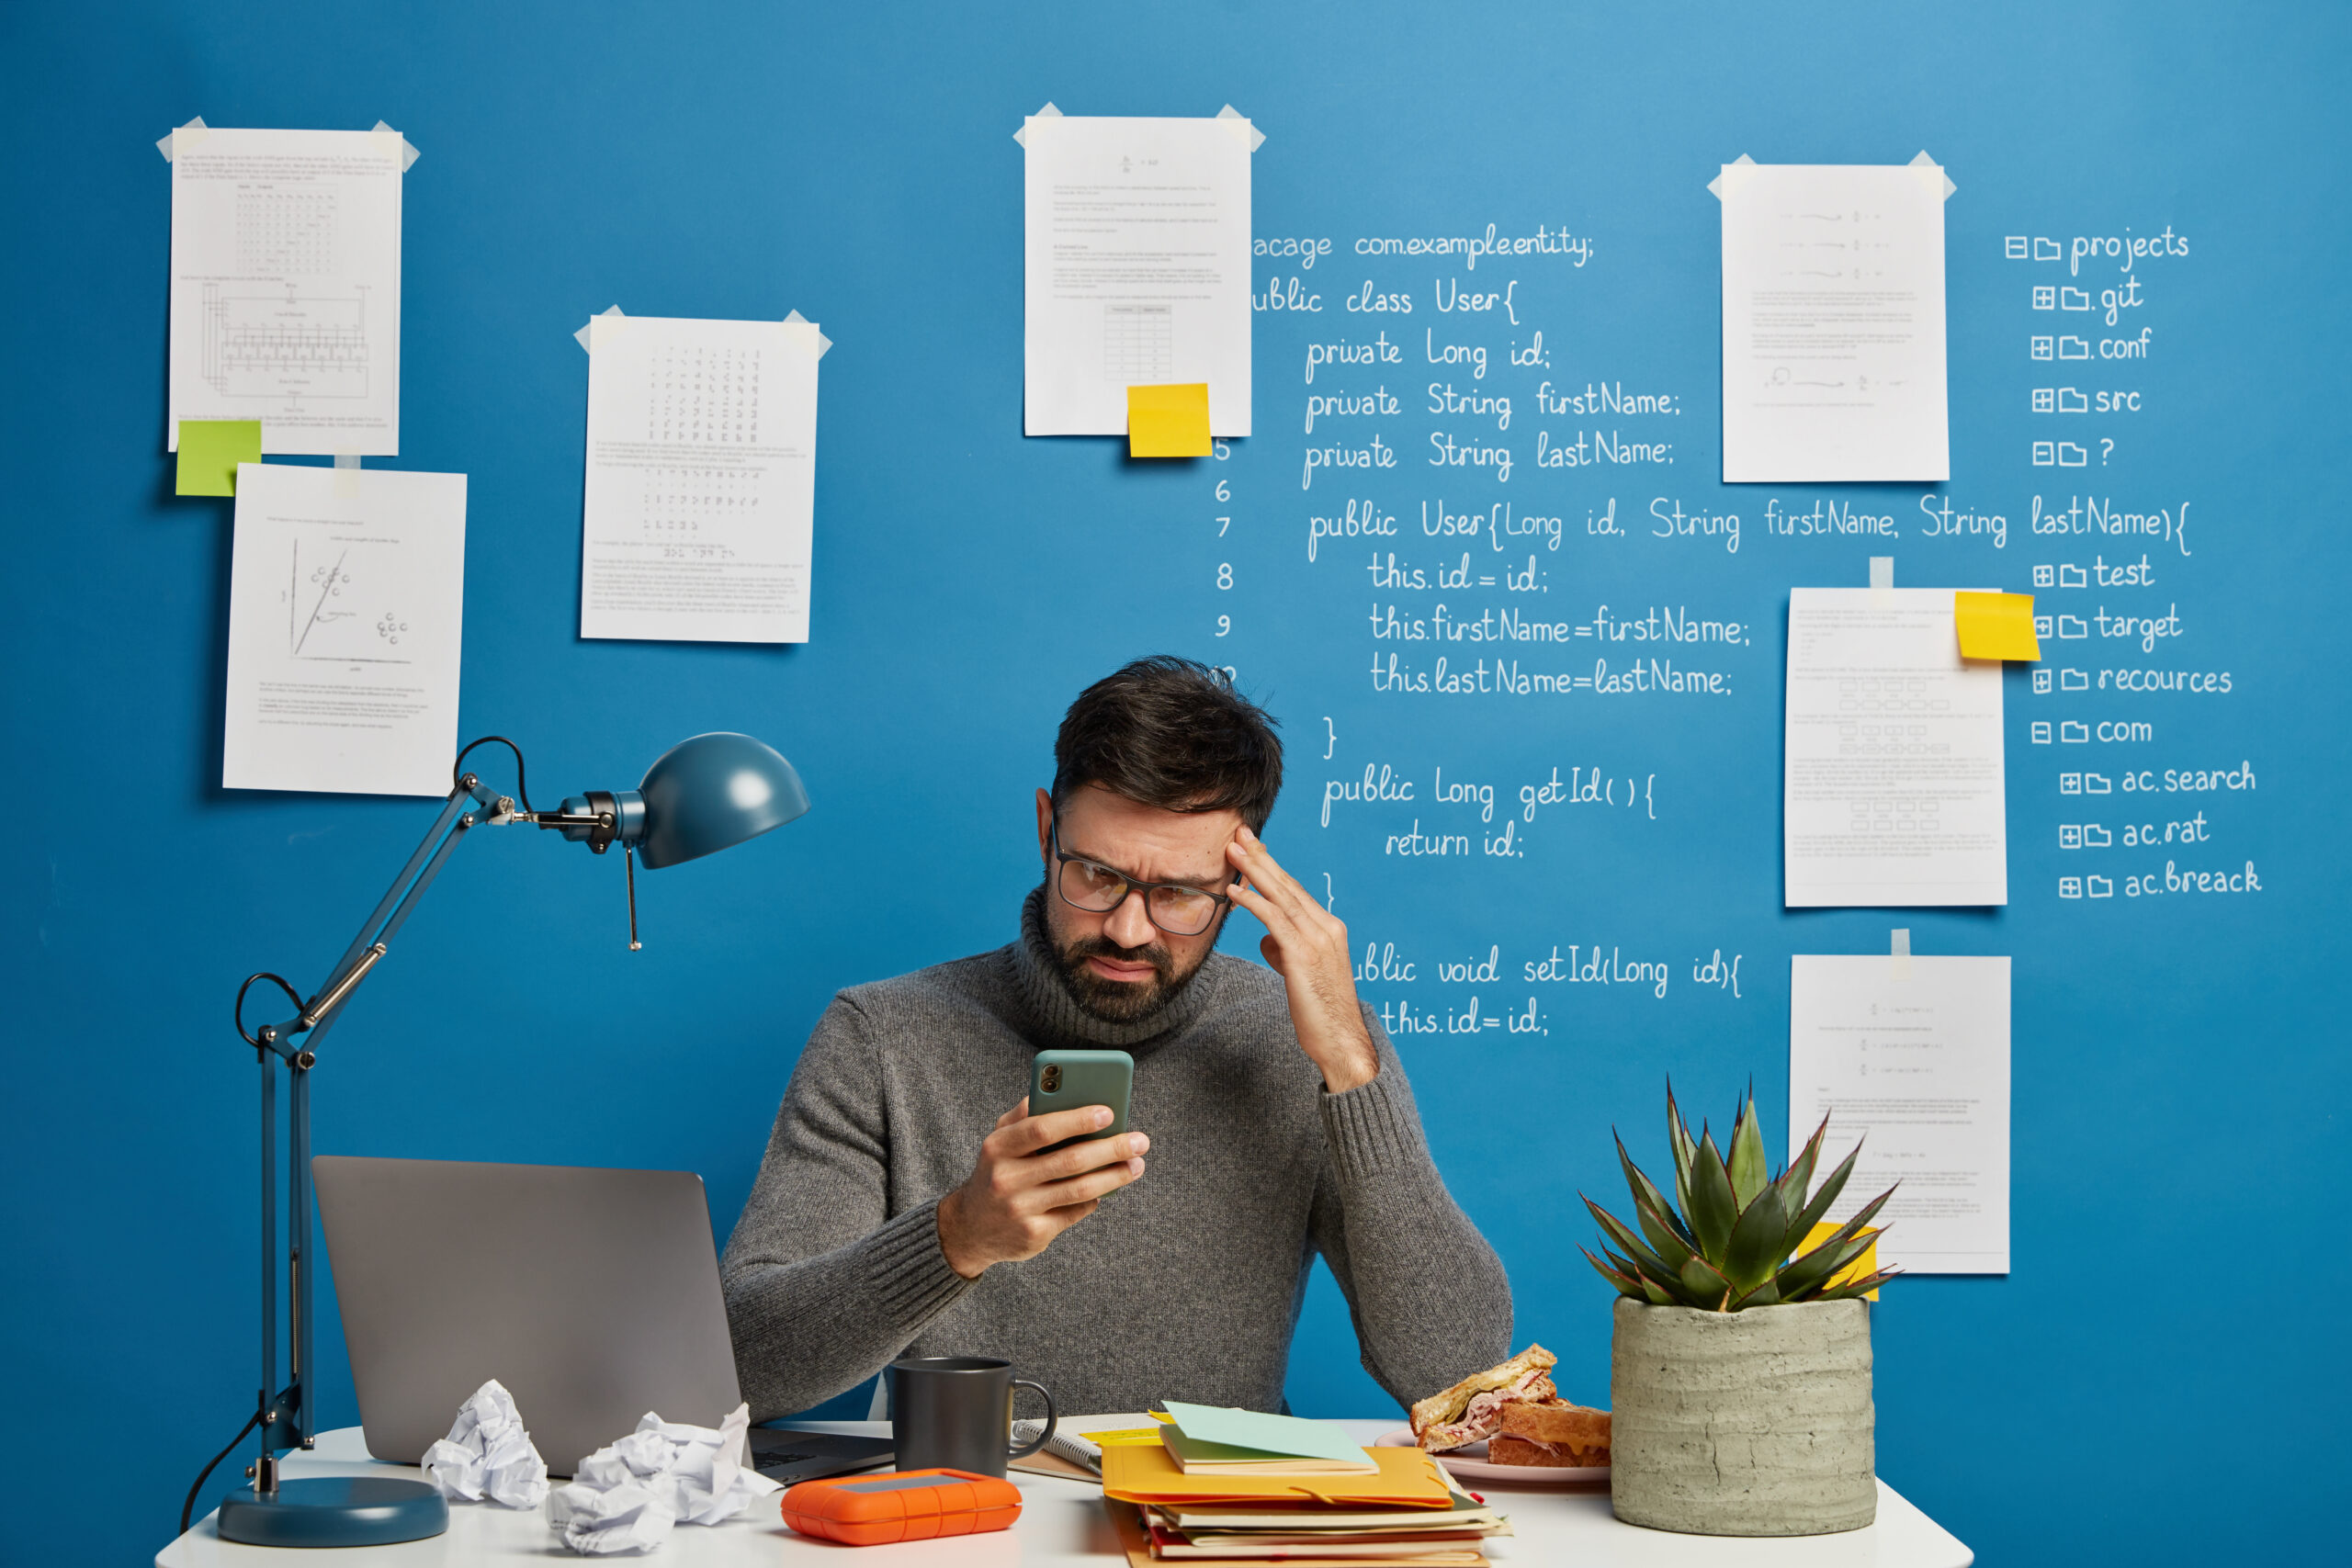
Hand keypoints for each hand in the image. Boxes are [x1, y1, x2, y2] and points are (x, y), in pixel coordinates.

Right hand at [935, 1098, 1148, 1279]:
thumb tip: (1064, 1090)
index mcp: (998, 1147)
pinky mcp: (1034, 1235)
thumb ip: (1026, 1114)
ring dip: (1115, 1176)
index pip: (1042, 1129)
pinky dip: (1095, 1198)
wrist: (969, 1228)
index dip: (1078, 1120)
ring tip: (1137, 1165)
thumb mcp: (999, 1140)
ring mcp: (1020, 1210)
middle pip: (1070, 1161)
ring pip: (1080, 1189)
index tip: (1109, 1112)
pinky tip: (1107, 1187)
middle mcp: (1006, 1179)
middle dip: (1111, 1149)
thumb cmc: (996, 1171)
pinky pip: (1076, 1212)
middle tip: (1141, 1141)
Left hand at [1224, 826, 1378, 1091]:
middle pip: (1288, 884)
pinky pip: (1275, 920)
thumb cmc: (1320, 1013)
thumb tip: (1268, 939)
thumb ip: (1286, 951)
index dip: (1272, 867)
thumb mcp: (1302, 974)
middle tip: (1240, 833)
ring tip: (1231, 851)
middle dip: (1261, 857)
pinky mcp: (1304, 955)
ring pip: (1281, 896)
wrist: (1342, 1042)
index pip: (1295, 891)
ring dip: (1254, 870)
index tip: (1253, 847)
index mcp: (1329, 928)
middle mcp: (1327, 927)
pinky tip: (1235, 891)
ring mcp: (1318, 939)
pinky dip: (1254, 901)